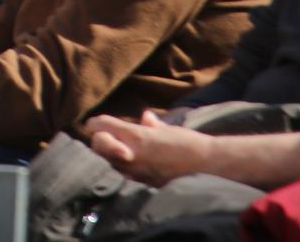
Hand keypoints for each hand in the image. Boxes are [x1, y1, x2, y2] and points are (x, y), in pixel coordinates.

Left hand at [82, 110, 212, 188]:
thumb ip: (152, 124)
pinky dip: (121, 167)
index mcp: (135, 136)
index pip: (100, 127)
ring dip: (108, 154)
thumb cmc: (187, 142)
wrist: (204, 165)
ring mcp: (134, 170)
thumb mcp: (167, 128)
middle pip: (97, 145)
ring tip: (115, 149)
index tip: (95, 122)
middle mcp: (131, 154)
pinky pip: (122, 173)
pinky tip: (129, 163)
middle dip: (98, 139)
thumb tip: (145, 117)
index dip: (95, 123)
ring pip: (107, 161)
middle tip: (104, 136)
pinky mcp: (142, 182)